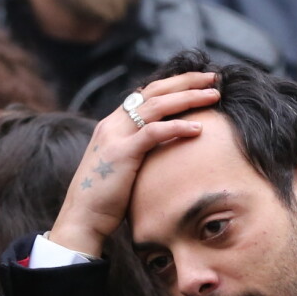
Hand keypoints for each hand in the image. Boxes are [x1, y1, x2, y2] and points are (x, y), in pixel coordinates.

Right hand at [50, 72, 219, 256]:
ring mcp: (115, 136)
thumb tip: (161, 151)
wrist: (82, 218)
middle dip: (185, 81)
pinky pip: (153, 132)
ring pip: (156, 105)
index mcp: (112, 125)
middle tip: (213, 78)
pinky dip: (177, 128)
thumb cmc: (105, 199)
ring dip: (188, 97)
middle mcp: (113, 124)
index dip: (173, 85)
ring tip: (214, 95)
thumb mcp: (121, 167)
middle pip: (153, 91)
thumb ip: (137, 152)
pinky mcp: (121, 153)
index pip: (145, 94)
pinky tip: (198, 128)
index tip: (198, 84)